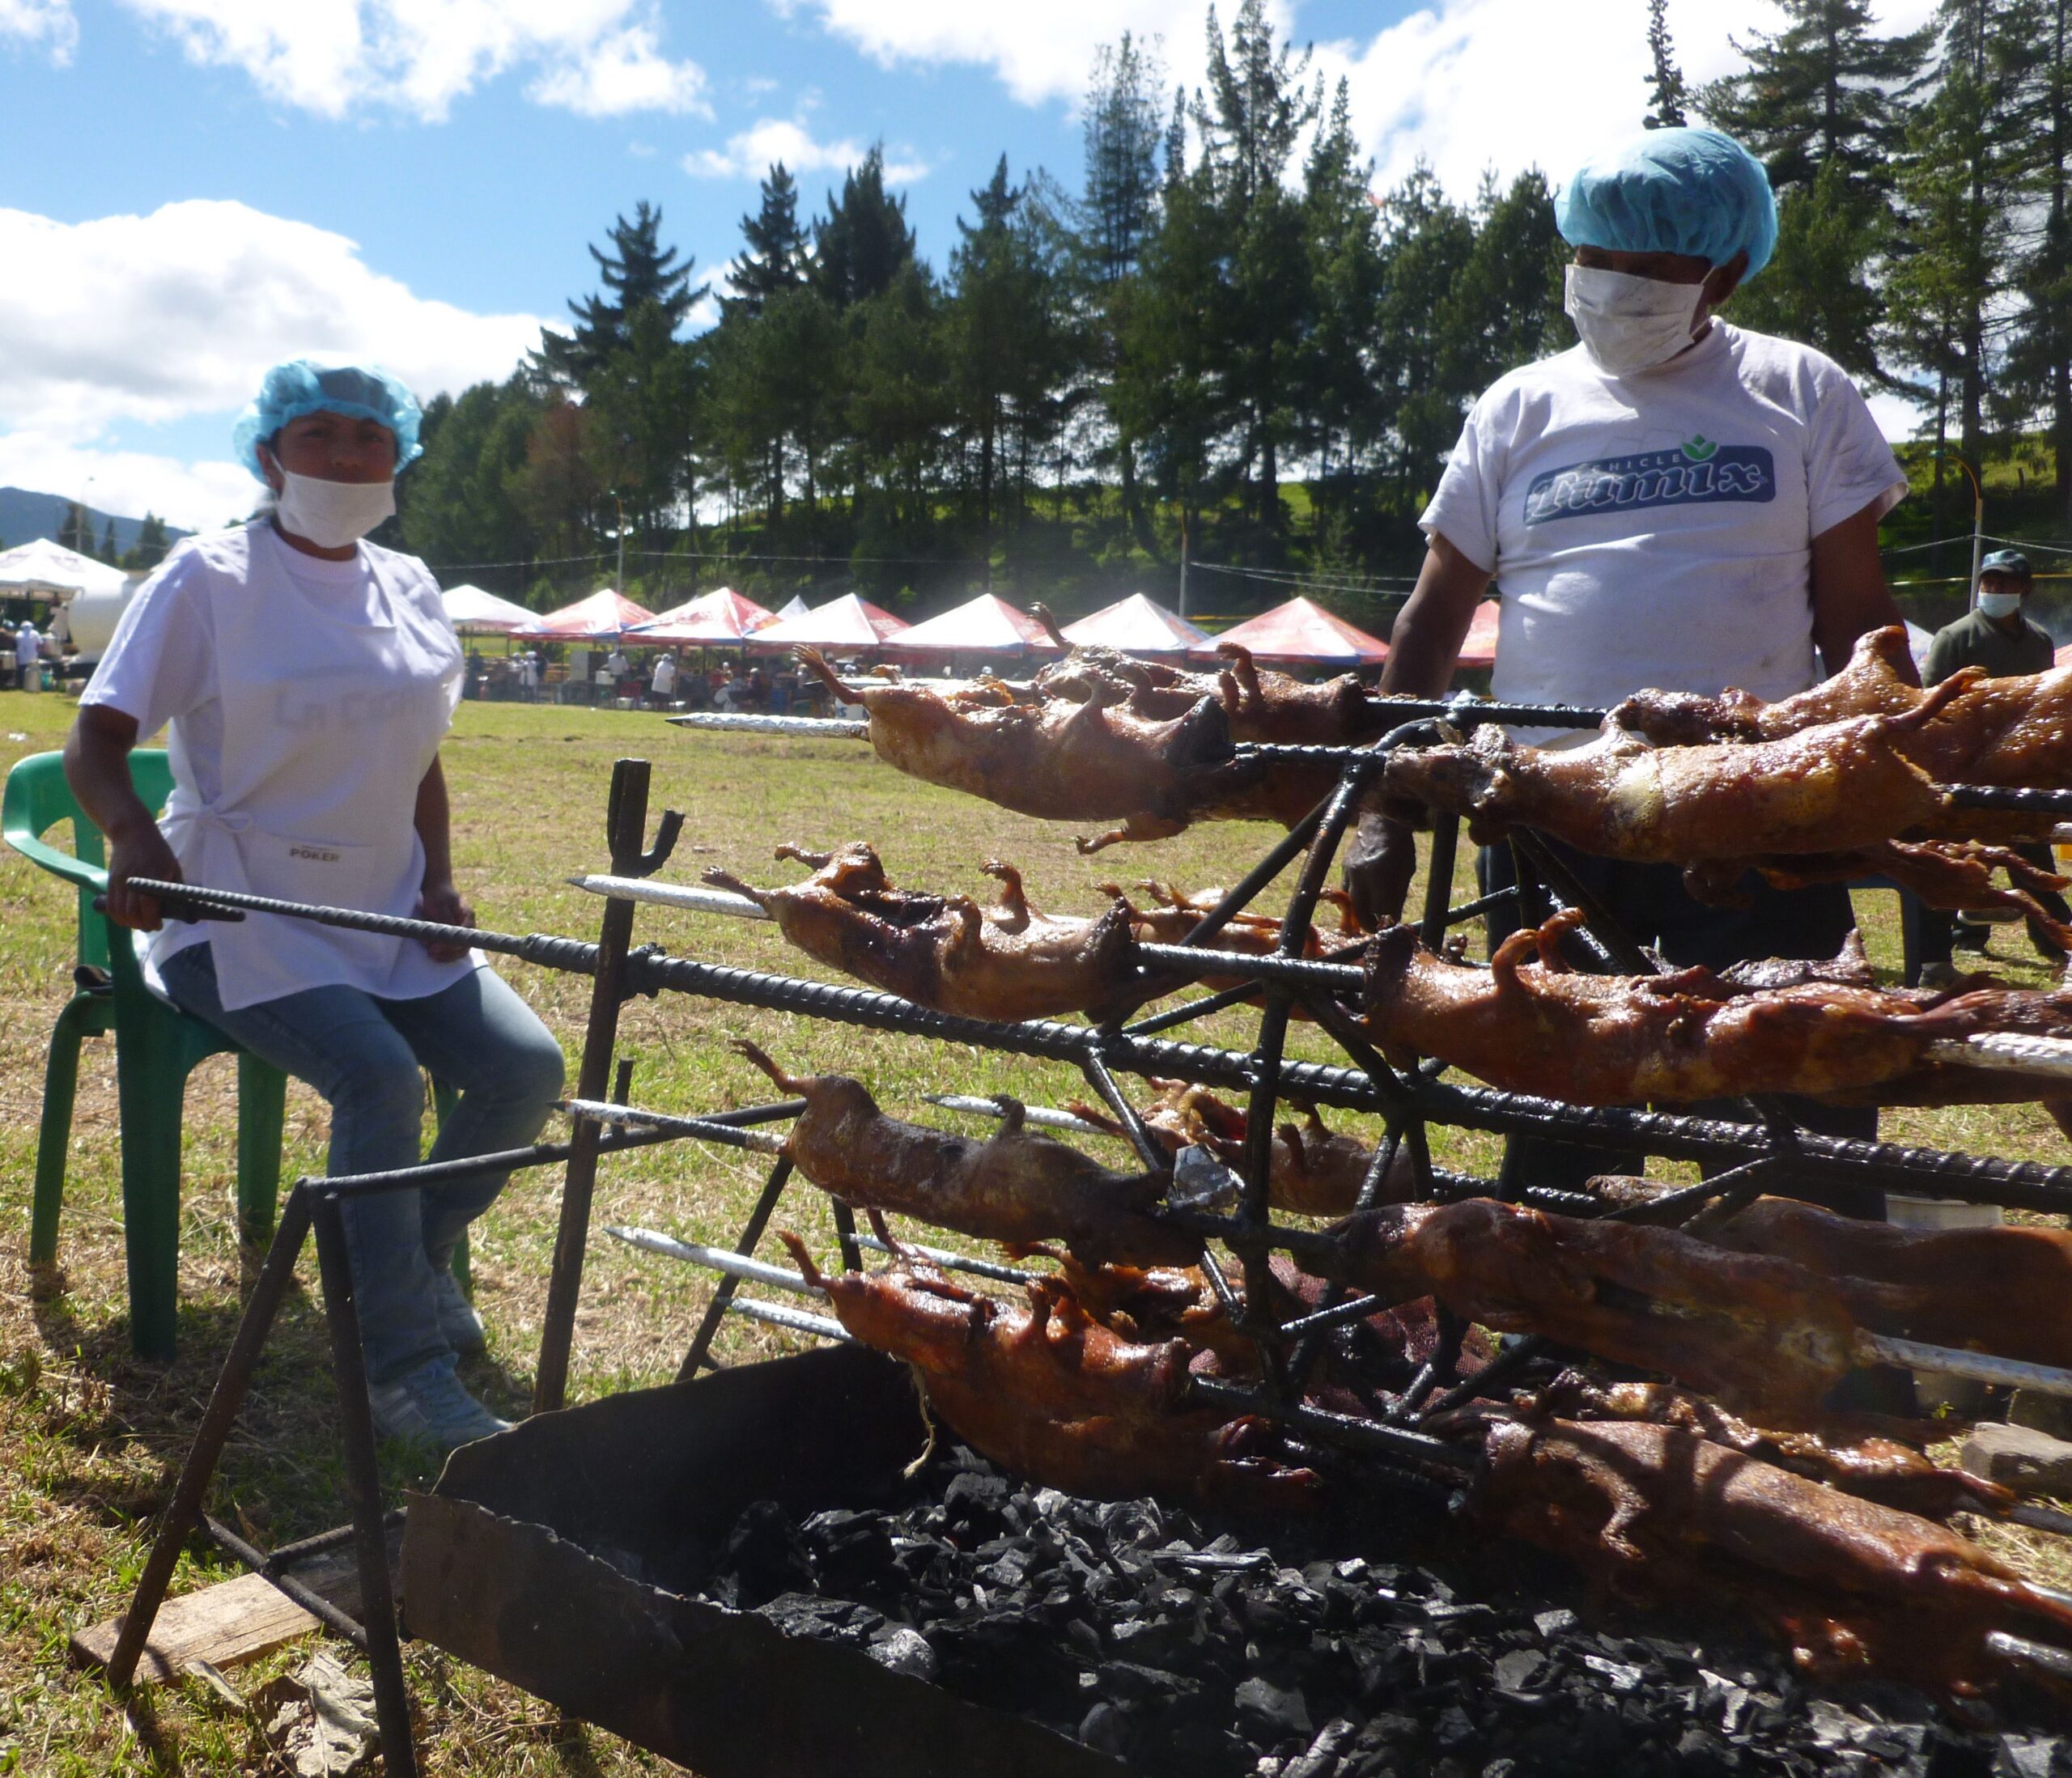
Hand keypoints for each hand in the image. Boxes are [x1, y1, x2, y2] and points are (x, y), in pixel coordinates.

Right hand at [105, 821, 183, 931]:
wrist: (133, 834)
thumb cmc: (158, 852)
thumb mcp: (173, 867)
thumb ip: (174, 888)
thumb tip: (182, 908)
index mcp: (153, 876)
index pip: (148, 905)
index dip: (152, 920)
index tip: (159, 925)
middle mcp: (133, 881)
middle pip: (132, 912)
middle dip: (142, 925)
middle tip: (151, 926)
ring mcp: (119, 882)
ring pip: (119, 912)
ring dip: (129, 923)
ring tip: (139, 923)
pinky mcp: (110, 882)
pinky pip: (110, 905)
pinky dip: (117, 916)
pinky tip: (127, 918)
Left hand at [415, 880, 475, 960]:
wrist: (435, 888)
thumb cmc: (438, 895)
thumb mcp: (440, 906)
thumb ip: (445, 921)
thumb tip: (445, 940)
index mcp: (468, 918)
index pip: (465, 937)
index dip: (451, 945)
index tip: (435, 948)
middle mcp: (467, 926)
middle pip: (464, 946)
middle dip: (449, 954)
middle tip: (432, 954)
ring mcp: (461, 930)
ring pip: (458, 949)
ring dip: (445, 954)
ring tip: (430, 953)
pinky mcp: (453, 933)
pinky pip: (450, 947)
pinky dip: (441, 950)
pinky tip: (430, 949)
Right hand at [1342, 812, 1417, 930]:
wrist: (1381, 816)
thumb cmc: (1400, 842)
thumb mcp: (1406, 870)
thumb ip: (1398, 895)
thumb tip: (1394, 916)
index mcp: (1379, 875)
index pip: (1380, 908)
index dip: (1386, 920)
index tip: (1389, 926)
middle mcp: (1360, 874)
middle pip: (1360, 909)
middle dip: (1367, 922)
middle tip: (1374, 929)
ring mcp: (1349, 869)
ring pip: (1349, 900)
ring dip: (1358, 910)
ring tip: (1367, 916)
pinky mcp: (1344, 865)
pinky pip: (1346, 887)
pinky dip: (1353, 896)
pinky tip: (1362, 897)